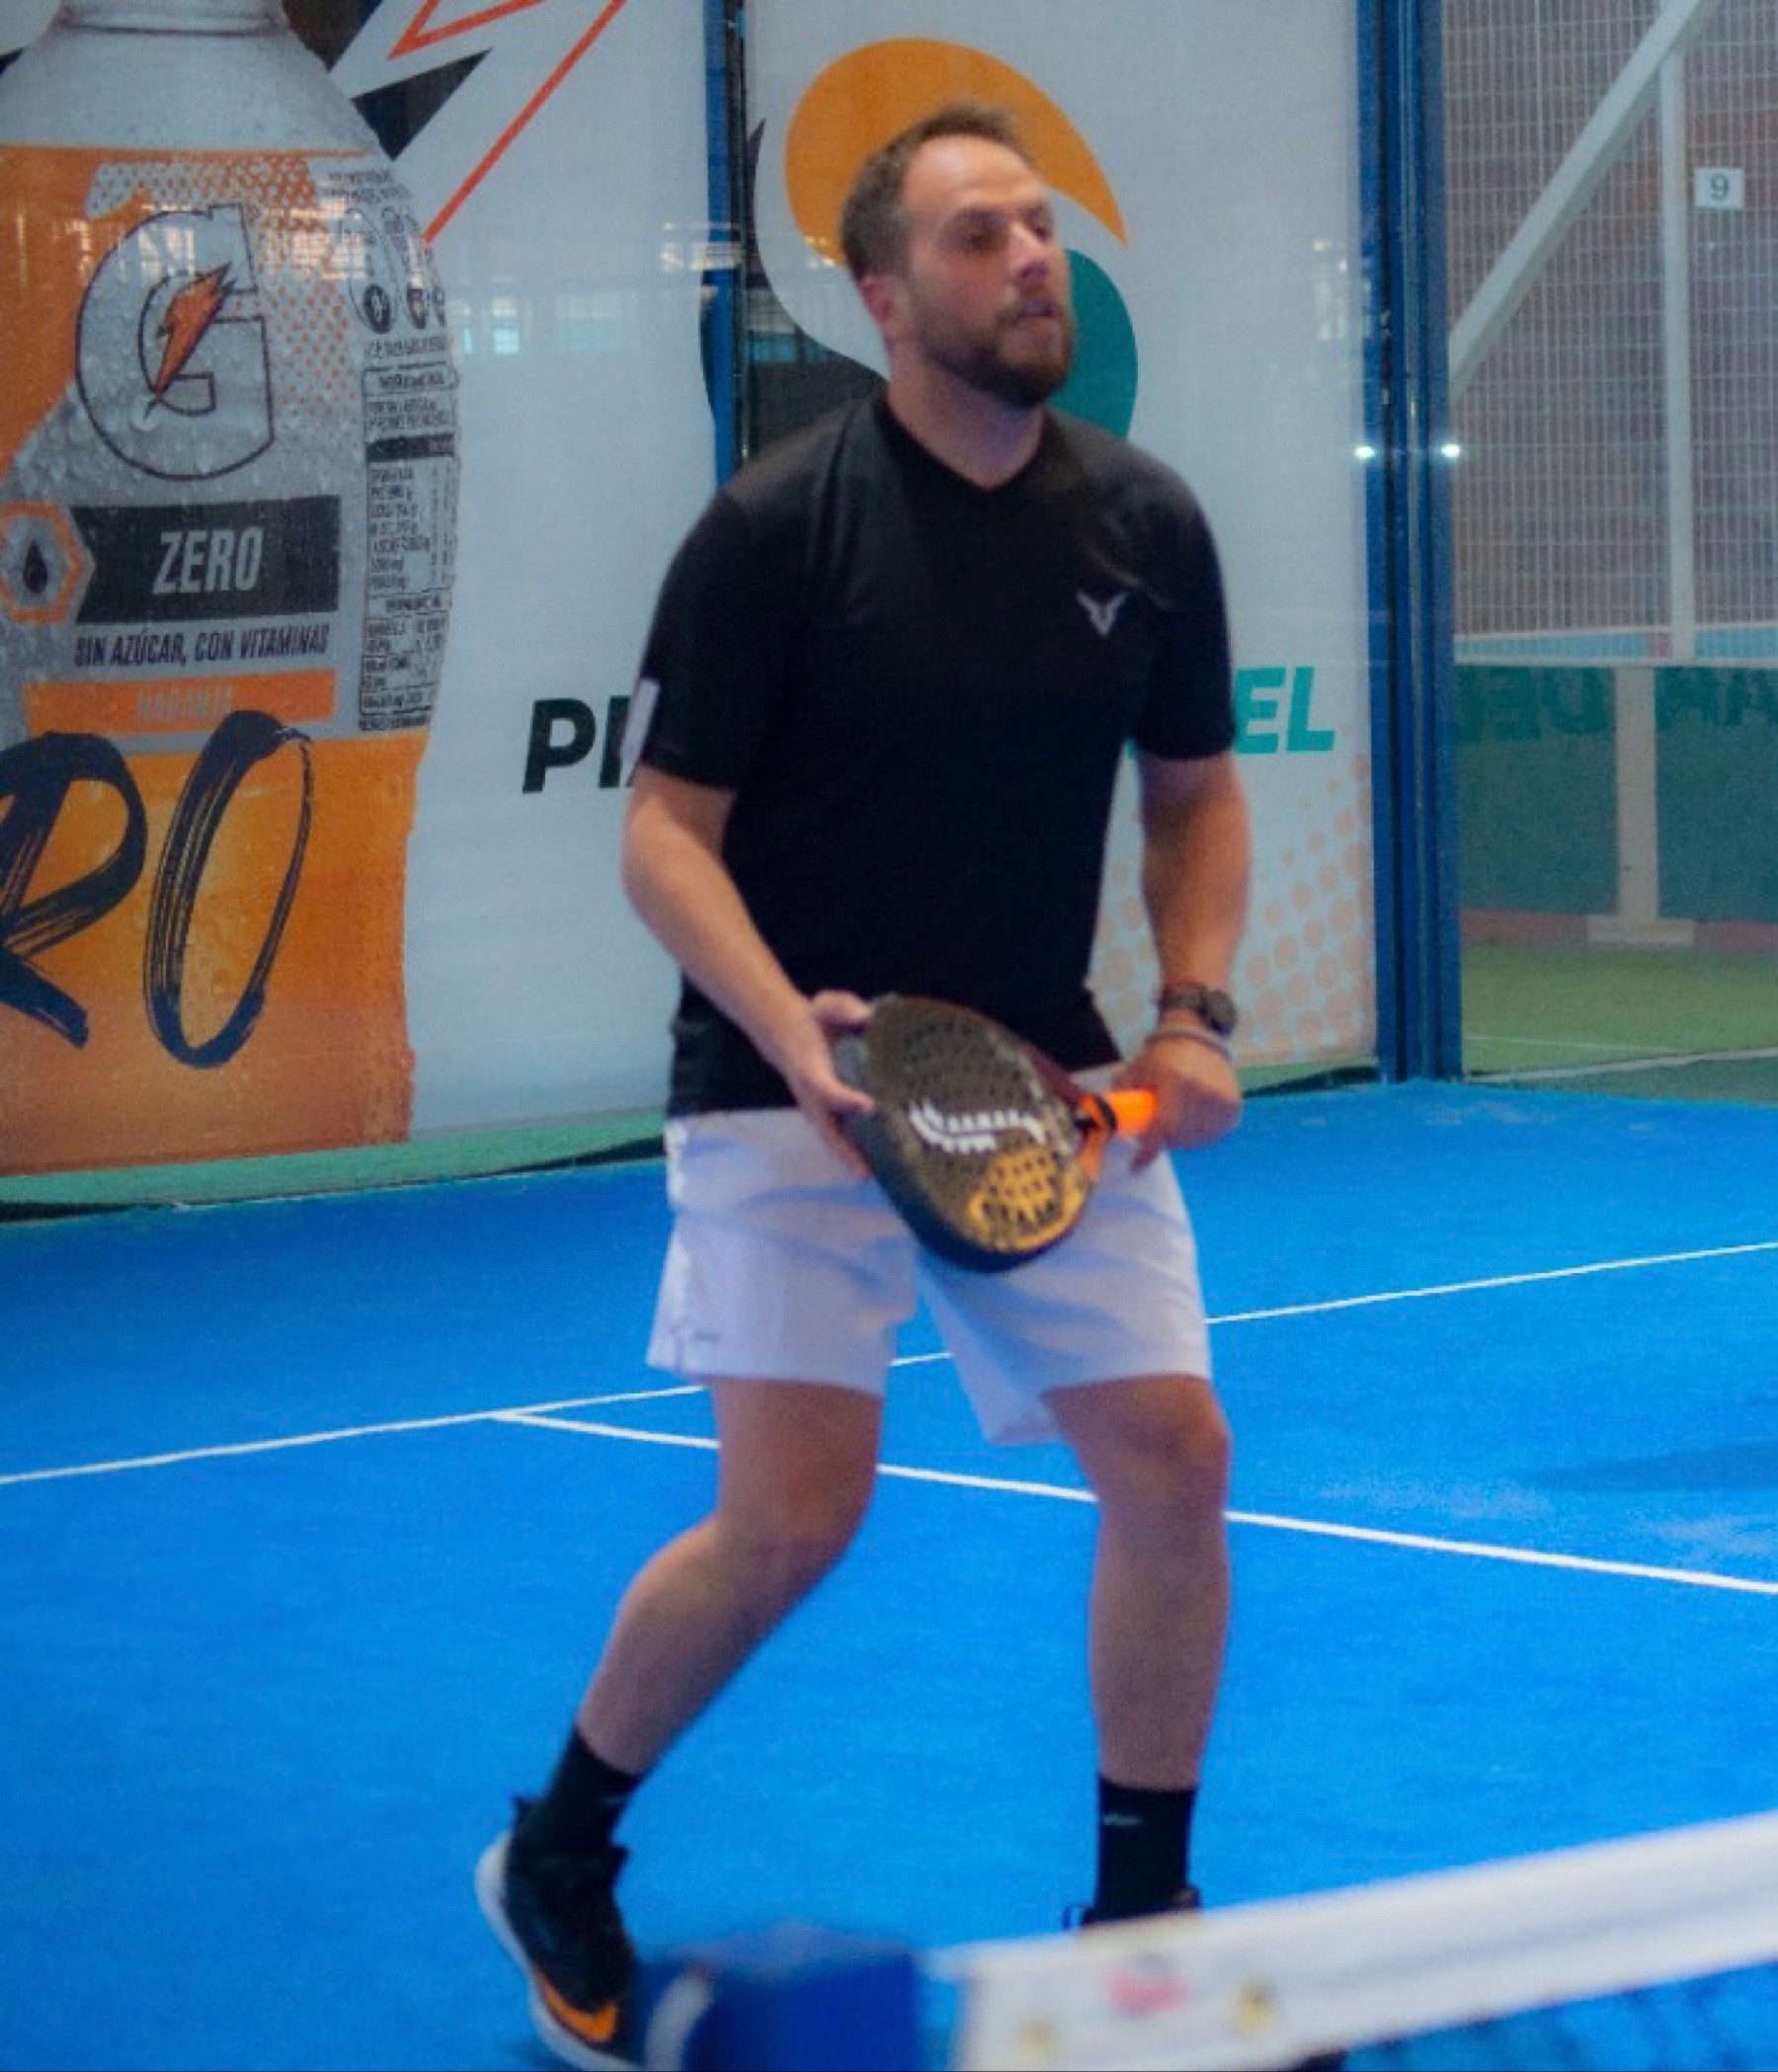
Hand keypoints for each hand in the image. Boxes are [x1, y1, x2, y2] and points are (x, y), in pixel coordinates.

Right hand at [770, 988, 875, 1171]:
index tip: (869, 1105)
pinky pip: (841, 1136)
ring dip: (853, 1160)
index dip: (845, 1099)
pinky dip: (855, 1153)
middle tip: (868, 1173)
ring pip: (835, 1140)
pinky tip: (878, 1165)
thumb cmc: (815, 1020)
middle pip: (828, 1130)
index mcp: (812, 1070)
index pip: (827, 1089)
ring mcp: (818, 1109)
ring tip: (877, 1179)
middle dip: (847, 1151)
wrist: (789, 1032)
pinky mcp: (827, 1112)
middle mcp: (814, 1096)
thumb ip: (844, 1007)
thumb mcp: (827, 1005)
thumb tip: (866, 1017)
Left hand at [1122, 1032, 1241, 1165]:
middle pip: (1177, 1137)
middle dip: (1162, 1140)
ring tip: (1173, 1121)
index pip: (1163, 1127)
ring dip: (1180, 1139)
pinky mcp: (1233, 1108)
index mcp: (1177, 1082)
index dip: (1148, 1151)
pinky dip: (1198, 1135)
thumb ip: (1120, 1096)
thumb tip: (1104, 1122)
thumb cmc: (1162, 1057)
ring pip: (1195, 1139)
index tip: (1135, 1166)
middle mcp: (1203, 1093)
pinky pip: (1212, 1134)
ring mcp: (1222, 1102)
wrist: (1198, 1038)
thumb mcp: (1135, 1070)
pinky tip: (1189, 1122)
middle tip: (1153, 1132)